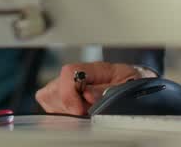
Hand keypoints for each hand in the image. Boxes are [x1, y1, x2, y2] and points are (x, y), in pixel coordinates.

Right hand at [34, 61, 149, 114]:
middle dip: (69, 105)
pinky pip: (48, 102)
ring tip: (83, 110)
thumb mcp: (126, 84)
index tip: (80, 110)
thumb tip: (88, 94)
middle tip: (86, 111)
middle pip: (56, 87)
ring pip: (50, 96)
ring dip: (64, 108)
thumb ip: (107, 90)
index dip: (70, 93)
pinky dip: (59, 110)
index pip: (69, 72)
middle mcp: (78, 73)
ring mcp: (67, 83)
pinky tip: (75, 111)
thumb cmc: (129, 83)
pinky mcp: (60, 94)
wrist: (132, 83)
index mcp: (95, 68)